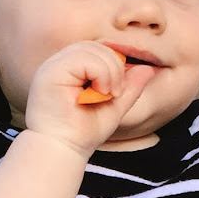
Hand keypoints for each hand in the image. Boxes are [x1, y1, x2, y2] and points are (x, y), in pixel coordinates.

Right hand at [24, 42, 155, 156]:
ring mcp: (52, 67)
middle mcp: (58, 64)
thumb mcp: (114, 106)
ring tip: (108, 94)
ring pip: (90, 49)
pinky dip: (100, 73)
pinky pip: (82, 58)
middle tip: (116, 93)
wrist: (63, 151)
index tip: (117, 90)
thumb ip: (129, 87)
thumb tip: (147, 68)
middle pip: (95, 46)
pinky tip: (100, 93)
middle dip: (115, 66)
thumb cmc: (83, 132)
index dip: (114, 63)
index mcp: (70, 68)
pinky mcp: (51, 73)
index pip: (97, 49)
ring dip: (109, 71)